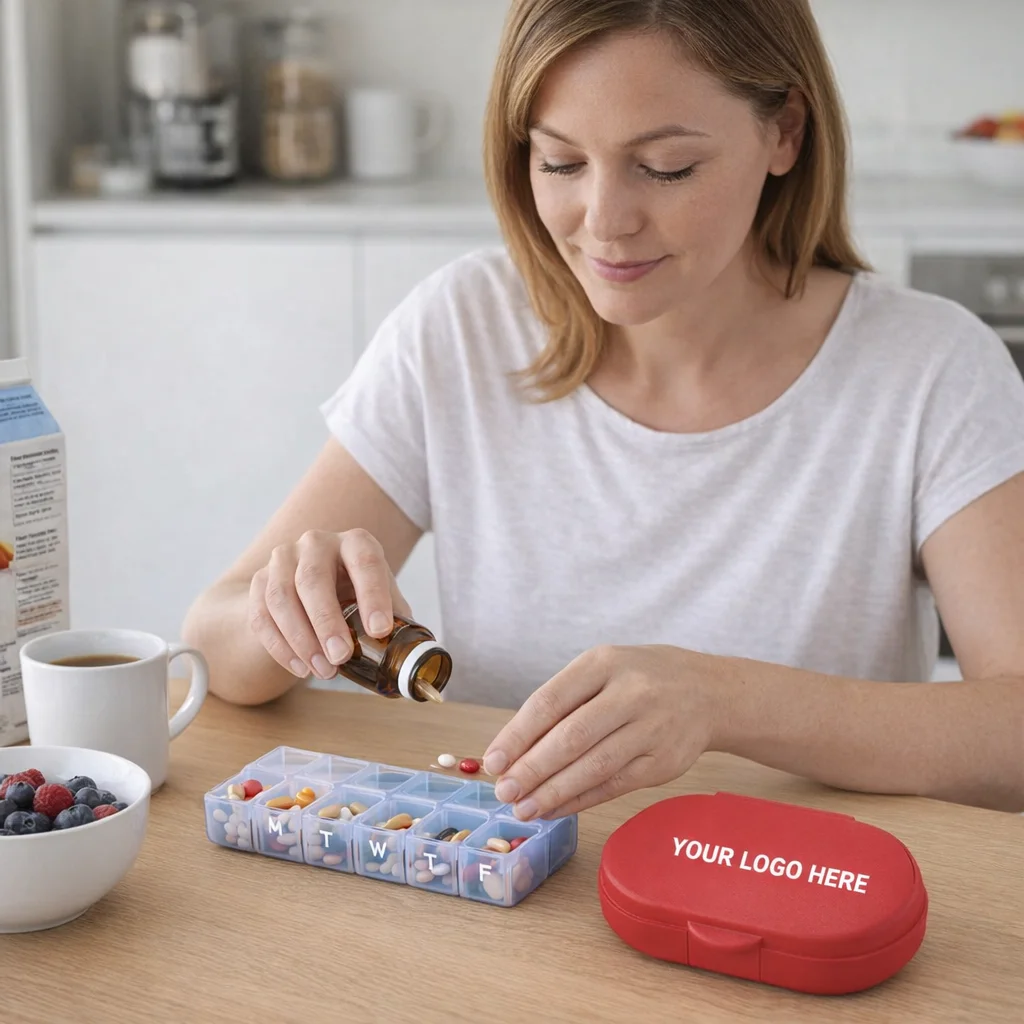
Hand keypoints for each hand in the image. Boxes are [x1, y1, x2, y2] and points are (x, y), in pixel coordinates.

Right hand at [248, 529, 411, 680]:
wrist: (306, 586)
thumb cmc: (354, 591)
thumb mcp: (379, 596)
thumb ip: (397, 618)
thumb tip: (416, 652)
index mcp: (355, 542)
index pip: (365, 562)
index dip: (373, 596)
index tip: (380, 630)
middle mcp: (316, 543)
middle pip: (313, 579)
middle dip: (327, 621)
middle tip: (341, 657)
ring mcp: (283, 558)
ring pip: (282, 597)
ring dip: (301, 639)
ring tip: (323, 670)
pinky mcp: (259, 580)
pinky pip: (261, 615)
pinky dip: (280, 646)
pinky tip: (300, 668)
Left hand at [482, 645, 726, 819]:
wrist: (708, 692)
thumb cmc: (639, 679)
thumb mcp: (602, 670)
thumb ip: (562, 703)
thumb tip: (512, 751)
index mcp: (603, 663)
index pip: (550, 701)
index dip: (517, 735)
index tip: (492, 761)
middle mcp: (630, 693)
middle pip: (571, 737)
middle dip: (532, 769)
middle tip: (503, 791)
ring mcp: (650, 729)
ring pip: (593, 766)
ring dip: (553, 792)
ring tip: (524, 808)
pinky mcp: (663, 763)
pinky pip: (614, 786)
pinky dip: (581, 800)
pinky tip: (556, 809)